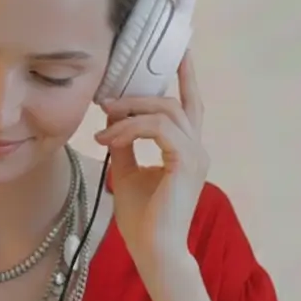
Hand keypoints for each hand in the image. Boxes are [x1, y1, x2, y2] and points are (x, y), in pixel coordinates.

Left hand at [95, 52, 208, 274]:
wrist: (152, 249)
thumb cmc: (141, 218)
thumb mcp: (126, 172)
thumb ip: (124, 143)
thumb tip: (112, 119)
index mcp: (186, 150)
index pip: (187, 104)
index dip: (184, 76)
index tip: (177, 50)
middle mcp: (196, 149)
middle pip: (173, 104)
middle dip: (139, 96)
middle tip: (106, 101)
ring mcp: (195, 155)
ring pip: (165, 112)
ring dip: (130, 113)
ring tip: (104, 124)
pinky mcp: (186, 162)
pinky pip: (159, 129)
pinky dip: (131, 129)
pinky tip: (110, 139)